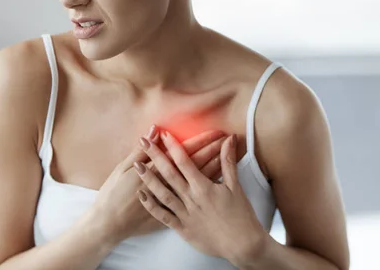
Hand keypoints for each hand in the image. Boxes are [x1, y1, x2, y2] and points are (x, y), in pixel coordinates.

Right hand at [91, 127, 227, 244]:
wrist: (108, 224)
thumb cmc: (113, 195)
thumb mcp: (123, 168)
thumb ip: (141, 151)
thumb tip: (155, 131)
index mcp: (156, 172)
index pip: (185, 153)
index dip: (201, 142)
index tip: (215, 132)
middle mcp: (169, 186)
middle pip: (196, 165)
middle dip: (212, 151)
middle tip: (227, 140)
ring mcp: (173, 202)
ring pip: (198, 183)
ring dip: (213, 167)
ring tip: (227, 157)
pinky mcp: (173, 215)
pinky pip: (196, 199)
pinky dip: (206, 190)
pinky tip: (217, 181)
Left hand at [135, 130, 266, 262]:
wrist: (242, 244)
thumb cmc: (241, 215)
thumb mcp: (236, 186)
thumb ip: (229, 161)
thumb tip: (229, 139)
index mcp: (204, 187)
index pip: (184, 162)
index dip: (173, 146)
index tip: (163, 134)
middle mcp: (192, 198)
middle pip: (169, 173)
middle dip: (155, 156)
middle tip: (144, 141)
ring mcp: (185, 214)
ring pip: (162, 193)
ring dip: (148, 178)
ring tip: (137, 165)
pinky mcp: (182, 228)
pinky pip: (163, 216)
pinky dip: (151, 205)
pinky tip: (141, 195)